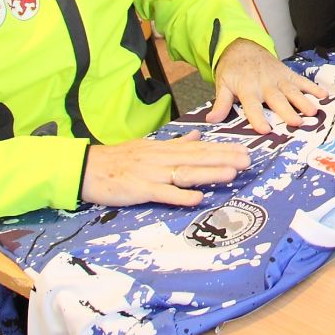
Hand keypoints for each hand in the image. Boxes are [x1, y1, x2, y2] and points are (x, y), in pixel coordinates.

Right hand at [80, 131, 250, 206]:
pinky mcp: (139, 189)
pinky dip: (180, 196)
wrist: (86, 168)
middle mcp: (161, 158)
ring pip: (185, 172)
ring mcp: (151, 173)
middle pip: (197, 158)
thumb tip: (196, 136)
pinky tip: (197, 198)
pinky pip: (162, 193)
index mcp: (164, 148)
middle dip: (224, 158)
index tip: (244, 150)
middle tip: (248, 160)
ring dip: (209, 173)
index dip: (222, 149)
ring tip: (232, 173)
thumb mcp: (148, 146)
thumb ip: (174, 143)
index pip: (199, 148)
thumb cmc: (117, 160)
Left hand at [207, 38, 322, 134]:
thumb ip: (220, 103)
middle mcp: (265, 84)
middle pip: (277, 100)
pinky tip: (324, 96)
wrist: (243, 46)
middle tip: (298, 123)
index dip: (258, 118)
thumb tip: (211, 120)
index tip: (265, 130)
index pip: (252, 106)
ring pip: (292, 91)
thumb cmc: (233, 70)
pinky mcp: (288, 74)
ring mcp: (278, 78)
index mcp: (247, 89)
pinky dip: (313, 88)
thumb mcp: (222, 84)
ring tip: (313, 111)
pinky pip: (302, 81)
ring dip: (303, 101)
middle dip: (288, 111)